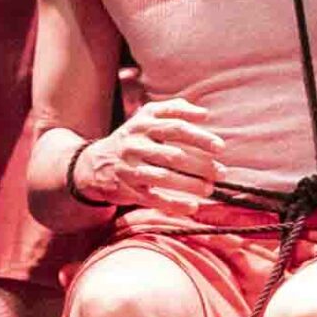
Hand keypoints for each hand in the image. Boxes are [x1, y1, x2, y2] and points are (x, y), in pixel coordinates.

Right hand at [72, 98, 227, 209]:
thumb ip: (174, 110)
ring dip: (190, 185)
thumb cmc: (133, 138)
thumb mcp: (146, 117)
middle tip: (222, 172)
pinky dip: (173, 204)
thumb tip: (204, 114)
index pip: (175, 127)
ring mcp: (130, 168)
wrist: (94, 163)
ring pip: (163, 178)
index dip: (199, 137)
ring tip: (209, 189)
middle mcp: (135, 145)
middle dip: (201, 165)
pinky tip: (192, 207)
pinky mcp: (127, 189)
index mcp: (143, 124)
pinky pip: (153, 198)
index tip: (220, 147)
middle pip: (173, 155)